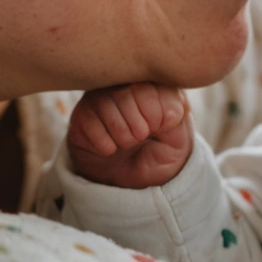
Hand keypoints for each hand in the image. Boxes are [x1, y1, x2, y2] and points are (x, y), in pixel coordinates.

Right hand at [66, 82, 192, 188]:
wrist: (134, 180)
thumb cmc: (159, 153)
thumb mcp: (179, 138)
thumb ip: (176, 115)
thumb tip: (167, 106)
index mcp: (153, 81)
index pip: (152, 87)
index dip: (157, 117)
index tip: (158, 130)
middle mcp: (124, 83)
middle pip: (127, 94)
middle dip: (138, 129)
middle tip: (140, 138)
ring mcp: (100, 96)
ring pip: (106, 106)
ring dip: (122, 137)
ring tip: (127, 143)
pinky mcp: (82, 115)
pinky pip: (89, 122)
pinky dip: (105, 145)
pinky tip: (111, 148)